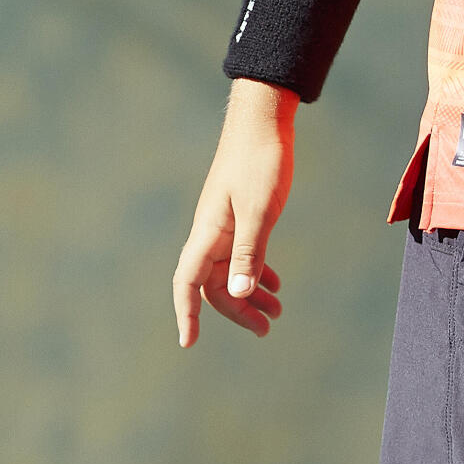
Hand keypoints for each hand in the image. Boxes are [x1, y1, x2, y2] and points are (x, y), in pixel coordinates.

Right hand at [172, 79, 296, 346]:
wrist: (264, 121)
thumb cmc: (260, 161)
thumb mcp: (260, 209)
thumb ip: (250, 252)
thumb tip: (239, 293)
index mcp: (209, 232)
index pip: (188, 282)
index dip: (186, 313)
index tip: (188, 343)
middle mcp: (212, 232)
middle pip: (215, 284)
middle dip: (237, 310)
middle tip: (266, 328)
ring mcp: (226, 224)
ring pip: (232, 271)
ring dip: (250, 293)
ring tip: (277, 313)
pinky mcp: (242, 214)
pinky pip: (244, 253)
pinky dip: (258, 271)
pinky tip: (275, 283)